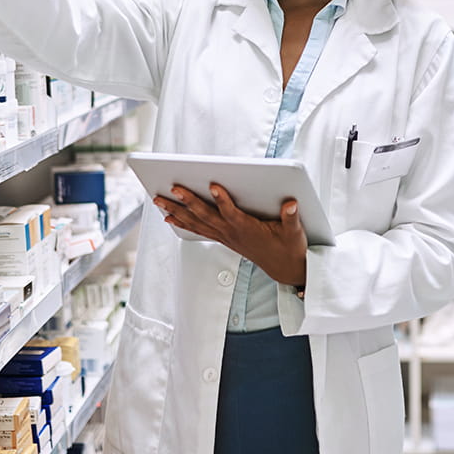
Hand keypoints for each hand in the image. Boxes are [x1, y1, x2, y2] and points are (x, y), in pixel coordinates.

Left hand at [154, 184, 307, 286]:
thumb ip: (291, 217)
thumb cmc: (289, 247)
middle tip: (174, 188)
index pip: (232, 213)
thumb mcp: (294, 232)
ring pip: (197, 222)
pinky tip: (170, 216)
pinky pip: (199, 230)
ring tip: (159, 200)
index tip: (214, 185)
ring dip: (177, 211)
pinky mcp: (224, 239)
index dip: (223, 200)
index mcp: (248, 229)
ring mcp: (226, 237)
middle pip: (206, 215)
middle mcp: (232, 233)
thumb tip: (291, 204)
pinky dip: (183, 222)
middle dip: (189, 201)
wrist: (285, 268)